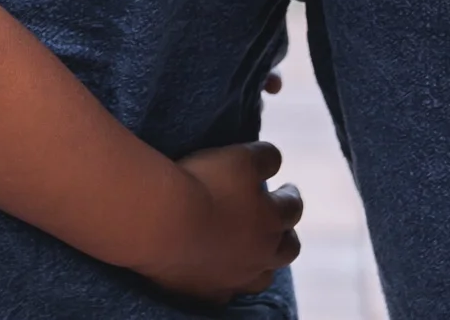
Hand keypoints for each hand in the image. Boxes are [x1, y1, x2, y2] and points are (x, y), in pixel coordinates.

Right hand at [141, 142, 302, 302]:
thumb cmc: (201, 184)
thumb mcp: (238, 158)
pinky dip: (225, 282)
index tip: (287, 189)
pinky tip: (217, 274)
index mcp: (271, 219)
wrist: (158, 222)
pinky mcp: (207, 291)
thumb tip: (275, 160)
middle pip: (287, 248)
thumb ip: (264, 158)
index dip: (290, 195)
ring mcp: (236, 277)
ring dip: (261, 264)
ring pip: (261, 277)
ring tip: (252, 254)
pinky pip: (223, 292)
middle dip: (286, 235)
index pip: (291, 206)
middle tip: (278, 225)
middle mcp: (261, 253)